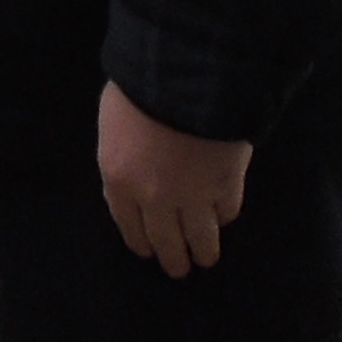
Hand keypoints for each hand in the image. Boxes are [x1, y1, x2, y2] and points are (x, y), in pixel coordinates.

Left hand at [97, 83, 252, 278]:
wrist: (186, 74)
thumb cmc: (140, 85)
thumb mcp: (114, 118)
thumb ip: (121, 151)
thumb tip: (127, 172)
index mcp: (118, 177)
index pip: (127, 224)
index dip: (140, 241)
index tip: (148, 250)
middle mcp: (153, 197)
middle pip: (164, 241)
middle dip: (172, 258)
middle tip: (179, 268)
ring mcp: (192, 196)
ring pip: (200, 239)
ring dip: (203, 252)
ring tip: (206, 259)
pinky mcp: (226, 187)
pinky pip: (227, 212)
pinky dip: (225, 216)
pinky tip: (224, 216)